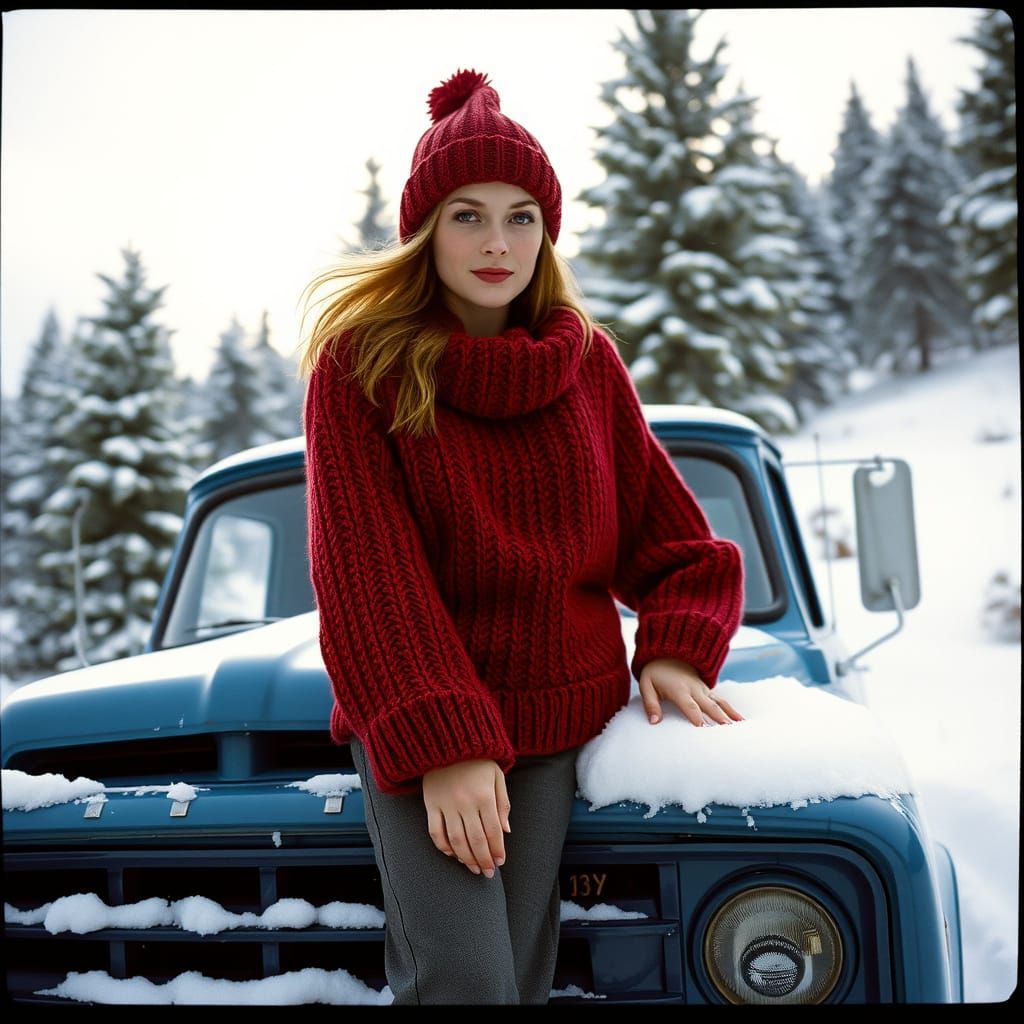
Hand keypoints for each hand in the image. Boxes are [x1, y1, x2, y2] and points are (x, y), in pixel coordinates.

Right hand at [422, 759, 510, 876]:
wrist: (447, 740)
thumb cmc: (477, 759)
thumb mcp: (497, 775)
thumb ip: (503, 803)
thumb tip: (506, 831)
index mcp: (484, 795)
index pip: (493, 831)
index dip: (497, 850)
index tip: (500, 862)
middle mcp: (465, 802)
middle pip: (476, 840)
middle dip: (483, 860)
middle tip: (487, 873)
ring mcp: (446, 804)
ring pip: (456, 840)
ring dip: (466, 858)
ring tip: (473, 868)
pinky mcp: (431, 804)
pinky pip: (435, 832)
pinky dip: (443, 847)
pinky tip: (453, 854)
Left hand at [638, 657, 742, 726]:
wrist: (667, 651)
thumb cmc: (655, 672)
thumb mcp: (646, 685)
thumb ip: (650, 704)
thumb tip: (654, 722)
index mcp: (679, 689)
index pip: (690, 706)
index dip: (697, 718)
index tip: (705, 731)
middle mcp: (694, 689)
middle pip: (709, 706)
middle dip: (719, 719)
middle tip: (729, 732)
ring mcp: (703, 688)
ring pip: (719, 702)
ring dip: (730, 714)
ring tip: (740, 726)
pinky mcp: (707, 689)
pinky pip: (721, 700)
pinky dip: (731, 710)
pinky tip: (740, 720)